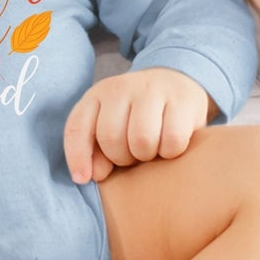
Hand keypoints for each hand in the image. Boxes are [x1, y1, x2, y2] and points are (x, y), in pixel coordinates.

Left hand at [63, 68, 212, 183]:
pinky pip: (172, 140)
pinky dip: (171, 151)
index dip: (77, 157)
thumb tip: (95, 174)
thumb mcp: (110, 125)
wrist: (175, 81)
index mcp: (97, 94)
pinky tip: (171, 144)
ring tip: (151, 149)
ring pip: (142, 139)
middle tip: (133, 155)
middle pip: (111, 137)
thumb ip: (96, 150)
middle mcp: (122, 87)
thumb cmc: (136, 114)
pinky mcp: (182, 100)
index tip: (83, 178)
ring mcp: (153, 90)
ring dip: (146, 155)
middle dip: (121, 157)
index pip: (77, 127)